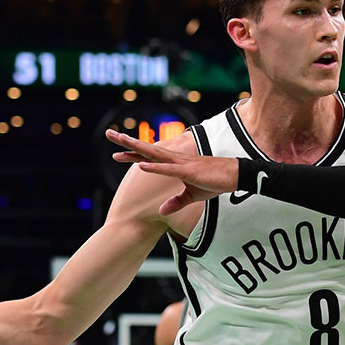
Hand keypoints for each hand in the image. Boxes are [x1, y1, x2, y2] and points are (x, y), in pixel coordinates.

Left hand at [106, 129, 240, 213]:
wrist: (234, 176)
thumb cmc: (215, 182)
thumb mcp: (193, 195)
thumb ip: (177, 201)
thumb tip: (162, 211)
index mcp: (174, 164)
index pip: (149, 156)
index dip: (132, 153)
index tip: (116, 152)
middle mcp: (174, 159)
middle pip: (146, 149)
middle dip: (127, 141)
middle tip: (110, 133)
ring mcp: (181, 163)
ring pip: (154, 154)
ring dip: (136, 148)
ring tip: (121, 142)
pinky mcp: (188, 171)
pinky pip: (168, 169)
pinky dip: (154, 167)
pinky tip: (141, 165)